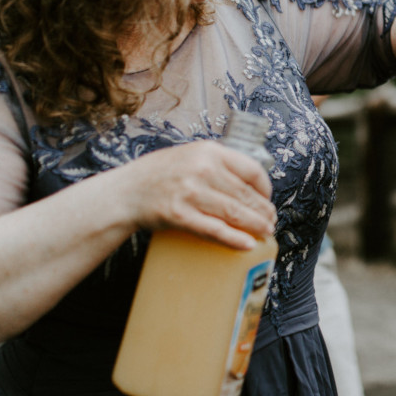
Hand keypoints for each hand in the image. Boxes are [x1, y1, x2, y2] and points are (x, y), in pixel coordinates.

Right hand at [109, 141, 275, 249]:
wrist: (124, 192)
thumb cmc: (159, 175)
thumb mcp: (190, 156)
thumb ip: (217, 163)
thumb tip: (249, 184)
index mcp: (209, 151)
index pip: (251, 170)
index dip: (265, 189)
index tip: (267, 200)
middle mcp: (202, 169)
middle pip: (245, 195)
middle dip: (263, 212)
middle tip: (270, 222)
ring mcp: (189, 192)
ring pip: (234, 212)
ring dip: (255, 226)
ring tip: (264, 233)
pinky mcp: (178, 215)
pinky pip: (214, 229)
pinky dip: (234, 239)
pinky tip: (247, 244)